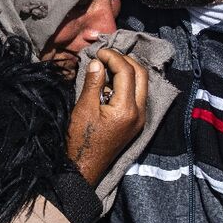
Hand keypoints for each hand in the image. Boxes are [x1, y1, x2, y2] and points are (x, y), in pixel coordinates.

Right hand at [67, 49, 147, 185]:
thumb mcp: (83, 109)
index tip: (98, 52)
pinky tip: (109, 82)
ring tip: (107, 65)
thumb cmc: (80, 140)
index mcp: (127, 109)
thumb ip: (93, 83)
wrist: (83, 169)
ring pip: (142, 85)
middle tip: (106, 55)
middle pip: (141, 75)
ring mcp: (139, 119)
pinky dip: (127, 83)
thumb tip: (97, 63)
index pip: (126, 71)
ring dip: (128, 71)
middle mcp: (139, 113)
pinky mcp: (135, 123)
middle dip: (125, 60)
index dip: (113, 57)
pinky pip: (137, 96)